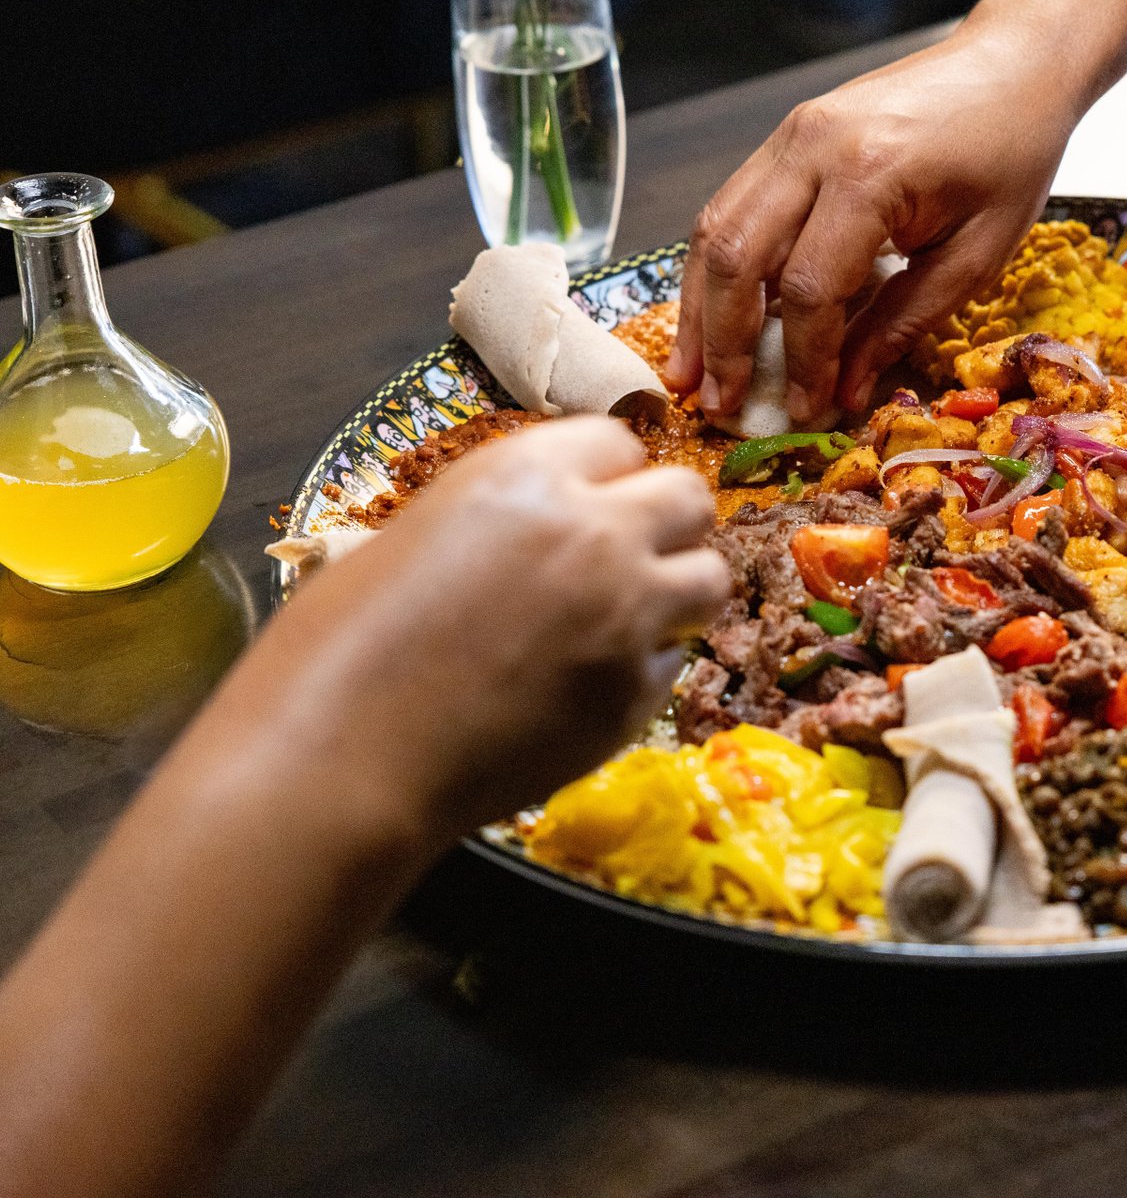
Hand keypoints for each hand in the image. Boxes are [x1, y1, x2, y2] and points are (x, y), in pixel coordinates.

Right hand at [236, 417, 730, 837]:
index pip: (618, 442)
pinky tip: (587, 686)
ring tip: (627, 619)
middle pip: (688, 499)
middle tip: (629, 557)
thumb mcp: (417, 536)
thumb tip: (539, 528)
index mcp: (527, 477)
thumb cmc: (338, 646)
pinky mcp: (634, 699)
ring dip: (677, 593)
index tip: (587, 503)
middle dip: (665, 524)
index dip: (603, 475)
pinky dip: (644, 671)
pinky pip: (673, 665)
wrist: (338, 761)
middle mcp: (595, 536)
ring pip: (710, 580)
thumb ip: (503, 519)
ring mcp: (627, 619)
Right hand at [664, 16, 1091, 422]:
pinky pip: (732, 207)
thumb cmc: (1011, 154)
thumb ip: (903, 321)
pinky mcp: (786, 136)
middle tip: (715, 404)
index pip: (810, 289)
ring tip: (688, 372)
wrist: (1012, 65)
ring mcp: (790, 135)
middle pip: (739, 258)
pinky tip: (711, 315)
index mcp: (870, 175)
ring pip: (716, 230)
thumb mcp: (976, 254)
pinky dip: (717, 268)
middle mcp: (813, 148)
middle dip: (722, 342)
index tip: (806, 410)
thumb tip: (846, 391)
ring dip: (699, 308)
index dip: (802, 361)